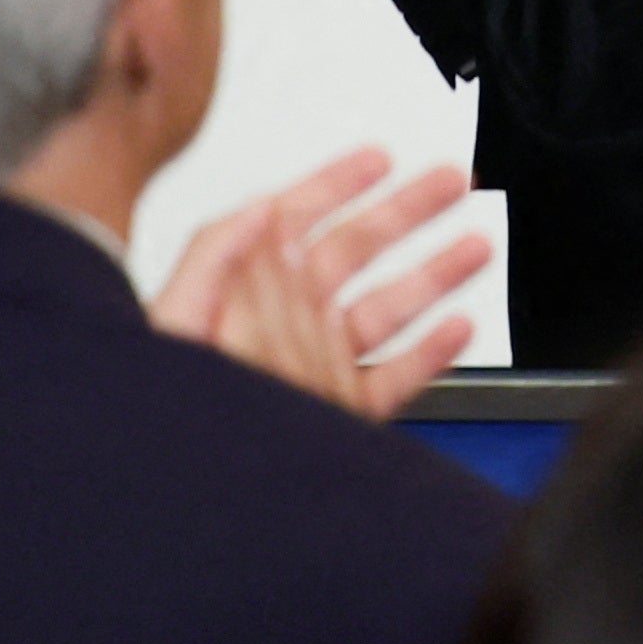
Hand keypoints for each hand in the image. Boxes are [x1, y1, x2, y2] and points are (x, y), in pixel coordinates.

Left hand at [150, 144, 489, 418]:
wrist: (189, 484)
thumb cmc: (168, 403)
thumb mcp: (177, 318)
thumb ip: (215, 257)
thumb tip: (261, 208)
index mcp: (250, 290)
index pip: (300, 220)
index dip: (339, 183)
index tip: (378, 158)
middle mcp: (292, 321)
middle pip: (360, 251)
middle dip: (407, 210)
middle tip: (448, 181)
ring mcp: (320, 365)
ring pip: (390, 308)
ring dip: (435, 274)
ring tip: (475, 246)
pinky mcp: (342, 410)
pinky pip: (396, 376)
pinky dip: (432, 353)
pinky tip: (458, 328)